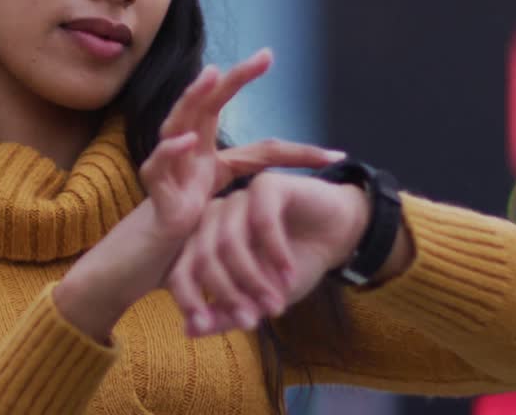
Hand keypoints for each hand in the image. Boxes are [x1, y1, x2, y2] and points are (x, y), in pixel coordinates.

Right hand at [55, 49, 343, 341]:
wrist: (141, 268)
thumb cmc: (183, 242)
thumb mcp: (226, 223)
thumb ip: (249, 211)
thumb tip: (291, 224)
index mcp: (215, 164)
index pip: (261, 148)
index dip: (298, 152)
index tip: (337, 155)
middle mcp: (190, 158)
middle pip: (211, 108)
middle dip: (237, 80)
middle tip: (266, 56)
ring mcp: (171, 173)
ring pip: (177, 124)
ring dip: (193, 98)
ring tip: (211, 75)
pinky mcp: (155, 196)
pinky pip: (157, 168)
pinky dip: (169, 153)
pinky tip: (183, 142)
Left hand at [166, 171, 370, 336]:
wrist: (336, 235)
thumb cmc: (292, 265)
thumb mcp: (258, 299)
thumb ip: (225, 313)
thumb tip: (189, 330)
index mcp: (203, 242)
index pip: (180, 272)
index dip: (189, 301)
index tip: (205, 326)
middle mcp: (213, 217)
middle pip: (205, 258)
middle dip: (230, 294)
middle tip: (253, 320)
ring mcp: (237, 198)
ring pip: (230, 242)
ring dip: (254, 279)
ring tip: (276, 303)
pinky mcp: (266, 185)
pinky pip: (261, 221)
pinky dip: (275, 253)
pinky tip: (289, 274)